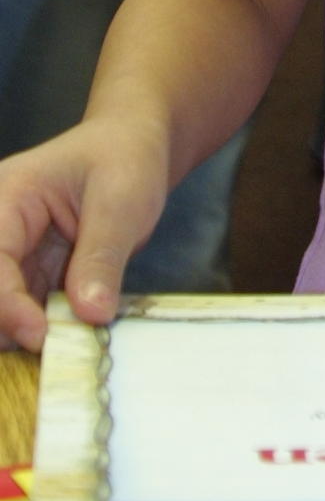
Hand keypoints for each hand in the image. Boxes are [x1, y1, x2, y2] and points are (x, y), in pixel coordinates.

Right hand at [0, 121, 168, 351]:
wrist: (134, 151)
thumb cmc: (124, 160)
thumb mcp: (121, 202)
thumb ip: (102, 257)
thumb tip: (89, 315)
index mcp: (7, 200)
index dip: (7, 304)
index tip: (39, 335)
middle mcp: (0, 231)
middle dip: (9, 324)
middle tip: (52, 349)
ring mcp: (14, 258)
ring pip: (1, 311)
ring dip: (26, 334)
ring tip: (66, 348)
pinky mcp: (32, 278)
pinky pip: (26, 314)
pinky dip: (44, 331)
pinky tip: (69, 342)